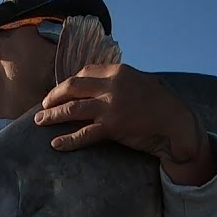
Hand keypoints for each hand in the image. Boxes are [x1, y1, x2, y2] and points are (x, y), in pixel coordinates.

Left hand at [35, 63, 215, 185]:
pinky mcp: (112, 127)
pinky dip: (67, 140)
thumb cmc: (161, 104)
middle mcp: (112, 85)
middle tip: (43, 105)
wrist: (177, 123)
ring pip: (72, 109)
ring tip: (39, 121)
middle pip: (72, 87)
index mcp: (118, 71)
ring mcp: (111, 106)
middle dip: (54, 96)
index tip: (60, 92)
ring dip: (52, 115)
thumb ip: (120, 82)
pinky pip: (83, 133)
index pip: (84, 72)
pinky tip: (56, 144)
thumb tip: (101, 86)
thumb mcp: (140, 83)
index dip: (68, 83)